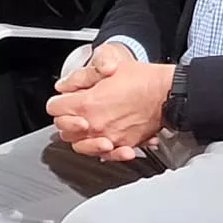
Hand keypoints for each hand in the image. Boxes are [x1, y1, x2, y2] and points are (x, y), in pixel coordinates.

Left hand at [49, 43, 173, 160]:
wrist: (167, 92)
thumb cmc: (142, 79)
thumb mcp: (108, 66)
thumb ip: (81, 77)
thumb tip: (65, 86)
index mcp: (86, 104)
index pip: (54, 108)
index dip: (59, 101)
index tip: (66, 98)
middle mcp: (94, 125)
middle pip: (64, 131)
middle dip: (67, 120)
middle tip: (76, 112)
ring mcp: (109, 137)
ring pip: (81, 147)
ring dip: (82, 138)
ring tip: (90, 128)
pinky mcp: (123, 145)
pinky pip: (106, 155)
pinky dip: (105, 151)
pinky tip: (107, 143)